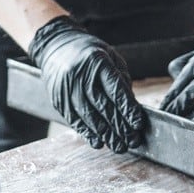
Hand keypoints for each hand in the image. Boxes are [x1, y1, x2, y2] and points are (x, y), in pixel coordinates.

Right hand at [28, 16, 144, 152]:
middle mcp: (80, 75)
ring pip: (89, 116)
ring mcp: (67, 88)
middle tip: (133, 141)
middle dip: (120, 126)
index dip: (127, 108)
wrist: (55, 46)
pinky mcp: (58, 99)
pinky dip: (87, 133)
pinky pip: (74, 120)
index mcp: (97, 61)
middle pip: (103, 106)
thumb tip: (131, 108)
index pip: (115, 89)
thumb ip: (121, 79)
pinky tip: (98, 142)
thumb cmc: (89, 53)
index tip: (138, 123)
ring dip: (106, 134)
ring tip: (119, 146)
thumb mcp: (109, 56)